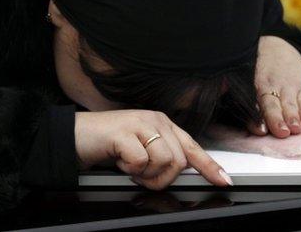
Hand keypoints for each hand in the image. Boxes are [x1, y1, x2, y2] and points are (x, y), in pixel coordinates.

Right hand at [75, 110, 232, 189]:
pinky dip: (129, 168)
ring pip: (164, 161)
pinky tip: (119, 159)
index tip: (224, 180)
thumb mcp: (140, 149)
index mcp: (163, 124)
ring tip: (128, 165)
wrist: (76, 135)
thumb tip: (181, 173)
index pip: (192, 147)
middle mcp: (156, 120)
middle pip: (179, 160)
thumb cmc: (108, 144)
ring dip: (144, 174)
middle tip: (141, 175)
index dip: (210, 166)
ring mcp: (141, 123)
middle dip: (162, 177)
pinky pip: (141, 161)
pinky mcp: (125, 131)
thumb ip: (161, 157)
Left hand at [252, 36, 300, 137]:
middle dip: (277, 119)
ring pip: (289, 104)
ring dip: (292, 116)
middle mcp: (271, 86)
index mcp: (255, 86)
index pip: (255, 103)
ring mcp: (288, 86)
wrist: (278, 47)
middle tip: (282, 132)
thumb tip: (250, 126)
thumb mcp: (250, 83)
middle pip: (272, 105)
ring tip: (295, 128)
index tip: (261, 130)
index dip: (258, 118)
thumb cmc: (260, 72)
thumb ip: (249, 104)